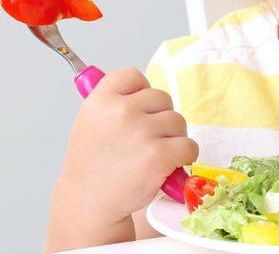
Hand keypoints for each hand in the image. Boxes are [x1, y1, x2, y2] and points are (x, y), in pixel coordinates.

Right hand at [56, 68, 198, 223]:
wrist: (89, 202)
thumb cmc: (94, 163)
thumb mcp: (91, 122)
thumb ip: (113, 102)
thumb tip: (142, 88)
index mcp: (101, 100)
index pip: (133, 76)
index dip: (141, 92)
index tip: (139, 110)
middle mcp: (121, 111)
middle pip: (162, 98)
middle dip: (160, 118)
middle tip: (146, 140)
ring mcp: (141, 132)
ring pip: (178, 121)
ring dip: (173, 138)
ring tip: (152, 154)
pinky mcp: (159, 155)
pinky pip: (189, 145)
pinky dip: (184, 156)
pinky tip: (167, 166)